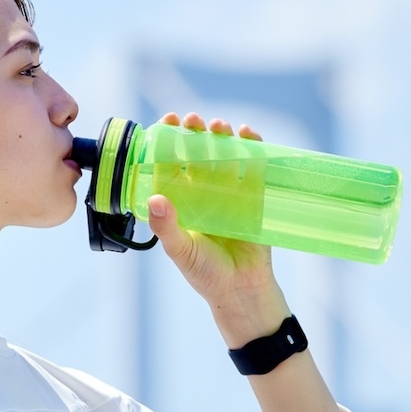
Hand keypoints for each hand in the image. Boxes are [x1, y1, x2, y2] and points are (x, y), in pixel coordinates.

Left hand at [146, 112, 291, 346]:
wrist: (242, 290)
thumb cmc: (206, 274)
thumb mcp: (182, 251)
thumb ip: (168, 228)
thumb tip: (155, 200)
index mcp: (181, 201)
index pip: (171, 164)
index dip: (167, 143)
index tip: (165, 123)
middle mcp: (203, 192)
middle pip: (198, 153)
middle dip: (195, 133)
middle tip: (192, 121)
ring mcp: (230, 192)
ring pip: (224, 155)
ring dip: (222, 136)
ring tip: (219, 126)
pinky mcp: (254, 196)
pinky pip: (253, 167)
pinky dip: (252, 147)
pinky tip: (247, 134)